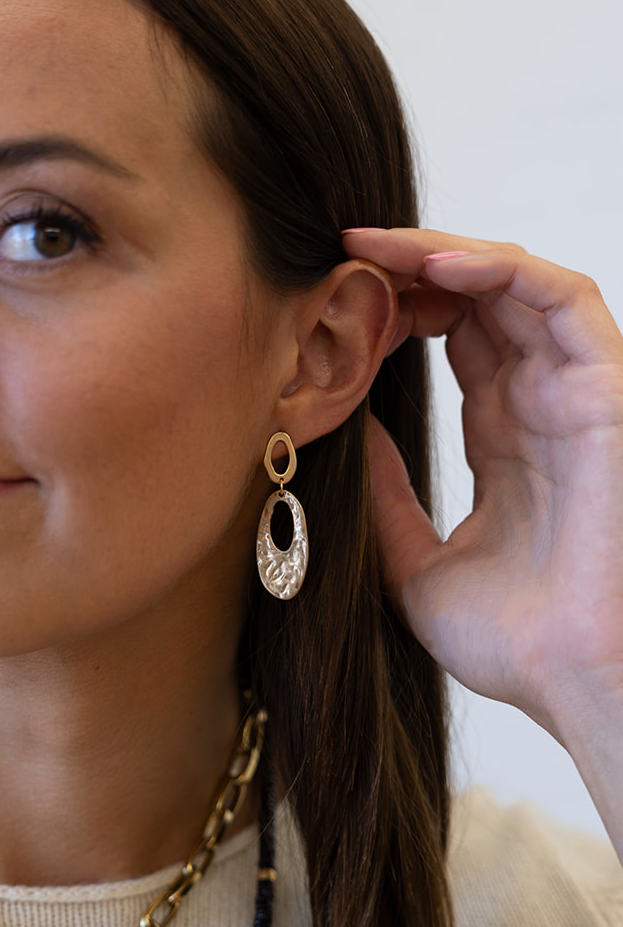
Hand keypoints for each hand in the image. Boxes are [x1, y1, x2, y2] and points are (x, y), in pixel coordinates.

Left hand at [341, 228, 622, 750]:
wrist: (568, 679)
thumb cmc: (512, 641)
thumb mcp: (415, 562)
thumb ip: (385, 495)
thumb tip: (343, 431)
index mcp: (504, 439)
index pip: (453, 339)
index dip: (398, 306)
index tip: (331, 296)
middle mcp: (539, 406)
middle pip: (478, 299)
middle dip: (410, 265)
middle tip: (341, 252)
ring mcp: (572, 394)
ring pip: (517, 283)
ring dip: (446, 252)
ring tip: (375, 247)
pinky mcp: (603, 393)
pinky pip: (562, 299)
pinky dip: (503, 269)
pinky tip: (437, 266)